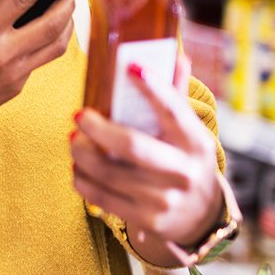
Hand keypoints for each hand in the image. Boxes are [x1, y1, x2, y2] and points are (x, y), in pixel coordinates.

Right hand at [0, 0, 75, 143]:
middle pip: (53, 22)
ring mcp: (13, 74)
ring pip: (57, 45)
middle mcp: (3, 53)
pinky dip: (48, 43)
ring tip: (64, 8)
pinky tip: (42, 31)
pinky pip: (41, 61)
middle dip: (67, 0)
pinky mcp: (16, 88)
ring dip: (67, 23)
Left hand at [69, 55, 225, 264]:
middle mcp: (183, 171)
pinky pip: (103, 198)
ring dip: (81, 153)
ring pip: (109, 173)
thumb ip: (177, 96)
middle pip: (132, 146)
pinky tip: (77, 167)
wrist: (201, 217)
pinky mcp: (147, 219)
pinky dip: (83, 180)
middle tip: (78, 115)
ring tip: (73, 139)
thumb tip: (176, 55)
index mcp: (196, 142)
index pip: (174, 110)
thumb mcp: (190, 133)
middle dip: (98, 128)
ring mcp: (165, 199)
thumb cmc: (186, 161)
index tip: (131, 66)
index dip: (153, 88)